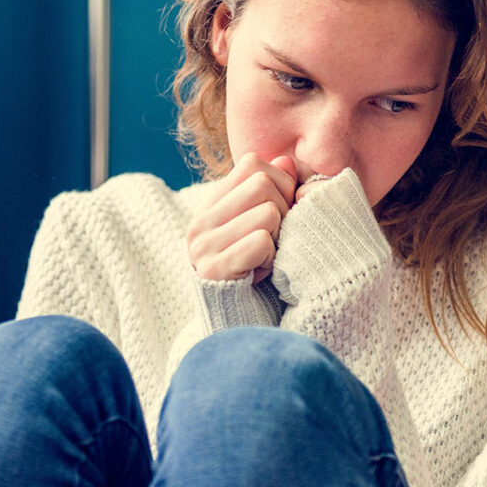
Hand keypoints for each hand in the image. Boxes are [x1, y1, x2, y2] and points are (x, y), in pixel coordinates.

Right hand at [186, 152, 296, 282]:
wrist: (237, 325)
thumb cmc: (257, 272)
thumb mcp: (264, 226)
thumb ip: (274, 191)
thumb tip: (286, 160)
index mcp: (210, 206)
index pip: (252, 164)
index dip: (279, 183)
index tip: (279, 214)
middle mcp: (200, 222)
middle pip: (263, 185)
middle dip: (283, 211)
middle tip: (275, 240)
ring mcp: (202, 246)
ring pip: (268, 213)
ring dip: (279, 239)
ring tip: (266, 258)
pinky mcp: (212, 270)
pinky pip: (261, 243)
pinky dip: (271, 259)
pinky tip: (261, 273)